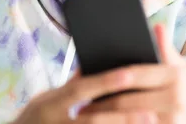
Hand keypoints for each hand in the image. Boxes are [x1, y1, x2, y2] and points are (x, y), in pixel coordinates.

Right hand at [11, 67, 156, 122]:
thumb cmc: (34, 121)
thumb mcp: (46, 101)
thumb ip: (71, 87)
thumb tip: (96, 67)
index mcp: (50, 105)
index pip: (80, 89)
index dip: (105, 81)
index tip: (130, 75)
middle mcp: (54, 123)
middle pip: (93, 121)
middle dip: (123, 118)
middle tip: (151, 113)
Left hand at [78, 24, 185, 123]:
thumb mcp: (181, 67)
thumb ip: (165, 48)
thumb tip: (156, 24)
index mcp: (175, 76)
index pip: (136, 75)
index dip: (111, 79)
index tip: (90, 82)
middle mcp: (175, 99)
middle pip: (128, 101)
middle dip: (102, 105)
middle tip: (79, 106)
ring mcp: (171, 120)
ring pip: (130, 120)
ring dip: (106, 120)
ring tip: (86, 119)